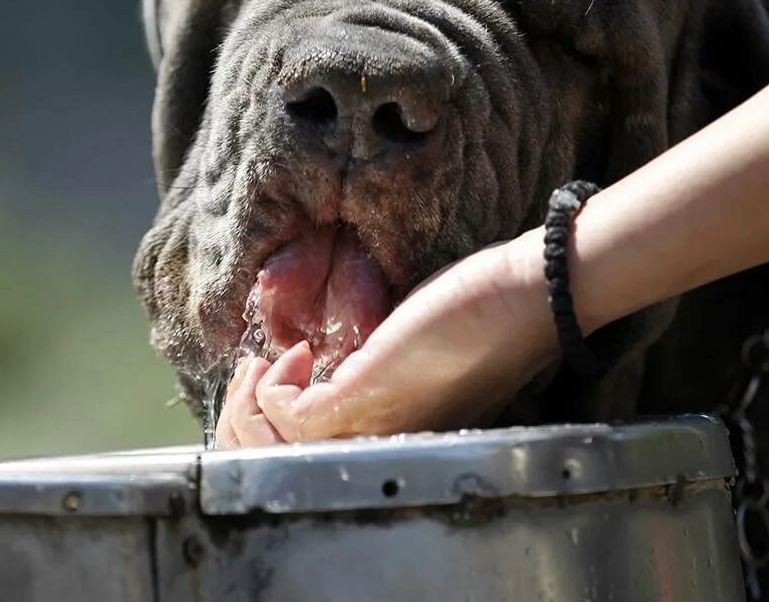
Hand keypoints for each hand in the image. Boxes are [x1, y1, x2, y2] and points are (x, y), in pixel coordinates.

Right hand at [215, 228, 560, 445]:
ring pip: (272, 446)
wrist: (527, 300)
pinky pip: (287, 414)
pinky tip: (298, 354)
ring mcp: (371, 428)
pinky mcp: (365, 397)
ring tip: (262, 364)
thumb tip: (321, 367)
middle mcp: (380, 448)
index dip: (269, 432)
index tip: (266, 383)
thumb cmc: (481, 320)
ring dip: (249, 401)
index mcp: (394, 445)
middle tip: (252, 373)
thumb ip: (373, 376)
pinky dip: (274, 384)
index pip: (309, 467)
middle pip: (277, 464)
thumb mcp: (415, 360)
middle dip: (242, 421)